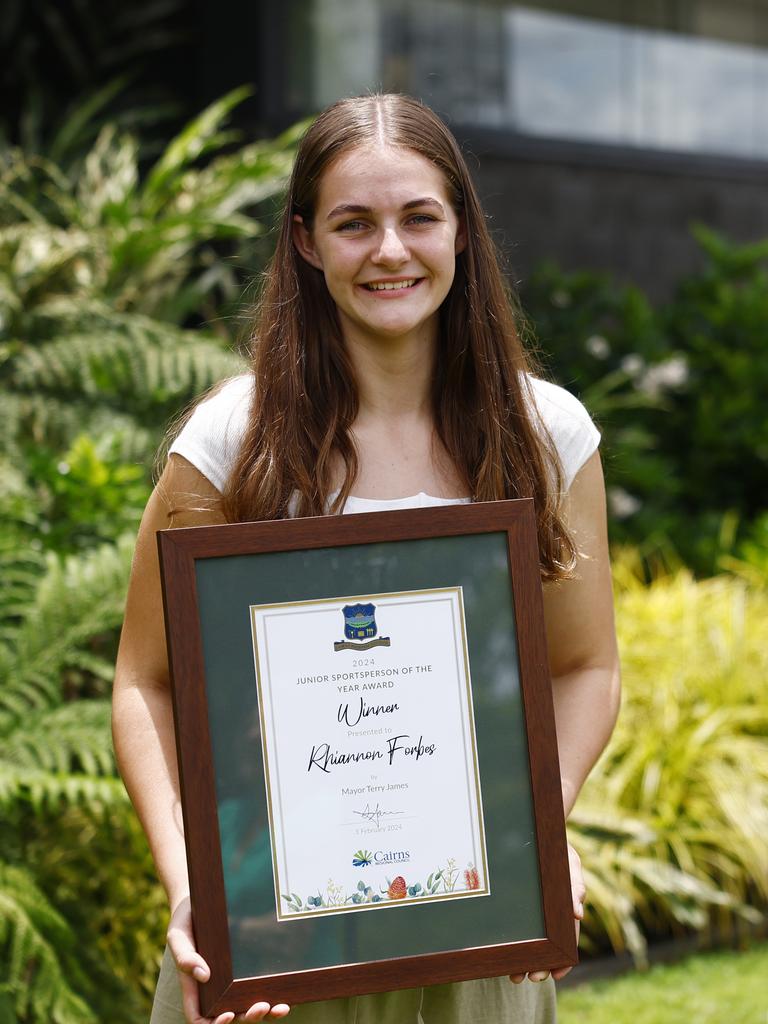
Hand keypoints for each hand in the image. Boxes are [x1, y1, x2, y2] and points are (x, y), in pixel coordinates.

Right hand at [167, 897, 290, 1021]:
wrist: (204, 900)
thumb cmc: (186, 921)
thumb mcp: (179, 936)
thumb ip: (185, 956)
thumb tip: (204, 976)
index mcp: (196, 988)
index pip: (201, 1019)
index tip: (228, 1014)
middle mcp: (215, 989)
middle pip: (231, 1016)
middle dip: (247, 1017)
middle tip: (263, 1006)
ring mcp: (233, 980)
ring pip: (248, 1006)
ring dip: (266, 1013)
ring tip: (281, 1007)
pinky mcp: (247, 967)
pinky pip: (260, 987)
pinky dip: (275, 995)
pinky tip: (290, 995)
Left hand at [509, 842, 584, 985]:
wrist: (538, 832)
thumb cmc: (557, 849)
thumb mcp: (569, 863)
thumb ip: (574, 885)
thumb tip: (577, 913)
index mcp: (567, 908)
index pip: (568, 940)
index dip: (563, 960)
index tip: (556, 975)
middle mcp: (552, 914)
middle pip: (549, 947)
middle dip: (542, 965)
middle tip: (532, 978)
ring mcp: (536, 911)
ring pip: (533, 942)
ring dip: (525, 960)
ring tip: (514, 976)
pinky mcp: (521, 906)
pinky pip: (518, 928)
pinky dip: (514, 944)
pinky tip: (504, 955)